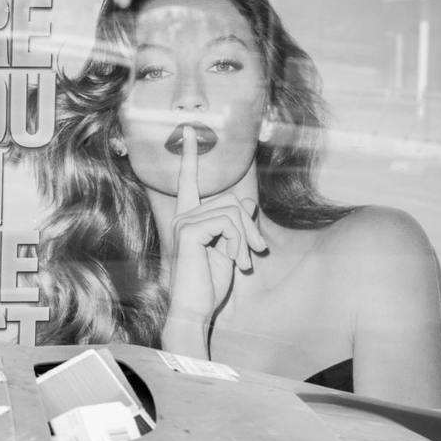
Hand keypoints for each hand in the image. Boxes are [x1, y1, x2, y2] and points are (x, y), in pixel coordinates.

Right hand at [162, 126, 266, 353]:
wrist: (195, 310)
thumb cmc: (209, 284)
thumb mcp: (229, 249)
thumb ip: (235, 225)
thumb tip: (244, 203)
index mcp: (188, 219)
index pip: (187, 182)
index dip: (190, 156)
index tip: (191, 131)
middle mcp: (182, 216)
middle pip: (230, 199)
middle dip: (250, 226)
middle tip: (257, 252)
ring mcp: (183, 222)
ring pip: (232, 211)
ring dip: (247, 238)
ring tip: (245, 262)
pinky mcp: (189, 231)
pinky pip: (227, 222)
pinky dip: (239, 242)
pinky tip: (237, 262)